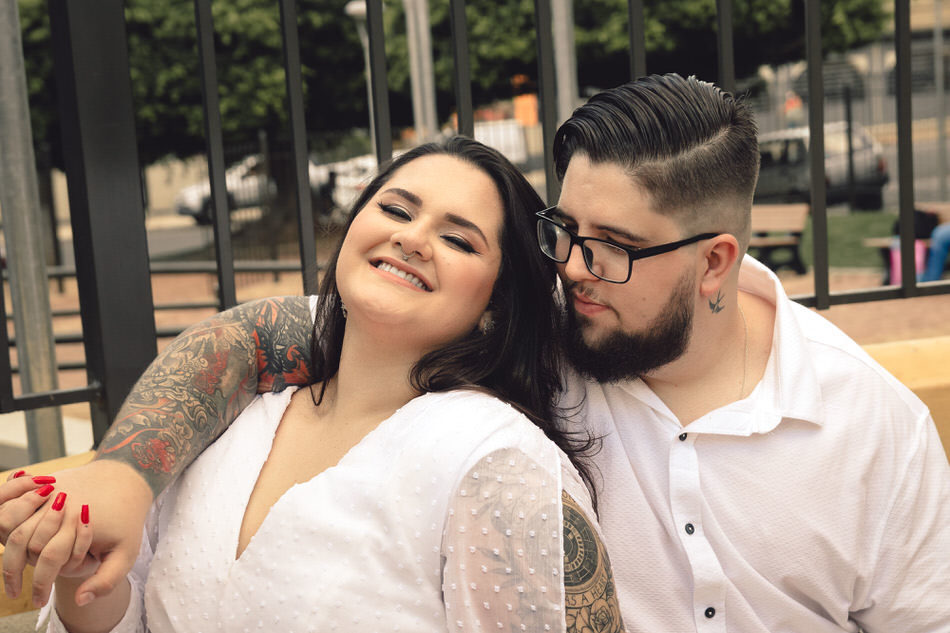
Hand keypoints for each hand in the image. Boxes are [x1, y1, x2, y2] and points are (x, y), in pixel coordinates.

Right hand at [0, 461, 151, 607]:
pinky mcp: (40, 484)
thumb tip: (79, 601)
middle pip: (20, 541)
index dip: (41, 585)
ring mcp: (47, 491)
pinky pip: (9, 504)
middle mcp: (58, 504)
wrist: (125, 480)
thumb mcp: (127, 553)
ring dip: (6, 546)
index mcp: (78, 522)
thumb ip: (106, 581)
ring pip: (7, 521)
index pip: (48, 559)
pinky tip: (7, 538)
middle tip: (17, 591)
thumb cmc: (126, 520)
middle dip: (15, 569)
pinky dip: (5, 520)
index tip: (40, 602)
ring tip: (10, 570)